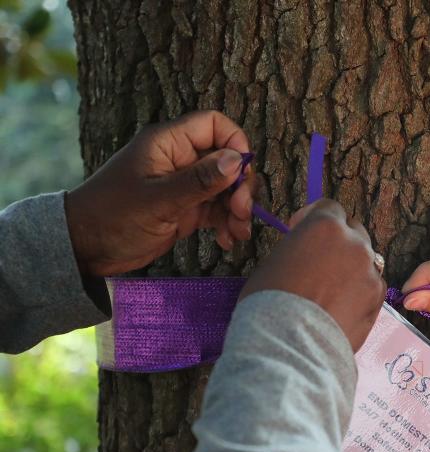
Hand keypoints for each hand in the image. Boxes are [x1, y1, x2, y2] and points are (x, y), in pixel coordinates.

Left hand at [65, 110, 256, 275]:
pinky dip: (227, 223)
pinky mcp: (187, 209)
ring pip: (227, 188)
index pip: (214, 125)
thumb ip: (199, 180)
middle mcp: (180, 160)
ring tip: (239, 233)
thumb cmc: (113, 216)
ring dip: (238, 210)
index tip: (243, 173)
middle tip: (242, 212)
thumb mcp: (158, 200)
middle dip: (240, 186)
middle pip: (227, 160)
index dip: (236, 143)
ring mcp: (185, 185)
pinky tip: (227, 240)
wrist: (85, 247)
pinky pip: (217, 210)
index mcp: (169, 143)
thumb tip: (237, 160)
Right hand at [240, 199, 385, 351]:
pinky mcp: (379, 298)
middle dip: (338, 240)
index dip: (314, 218)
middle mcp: (354, 243)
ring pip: (366, 260)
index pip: (328, 208)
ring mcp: (370, 271)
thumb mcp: (274, 261)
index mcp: (324, 226)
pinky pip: (372, 286)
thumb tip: (306, 253)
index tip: (302, 231)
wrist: (292, 346)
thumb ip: (298, 247)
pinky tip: (343, 307)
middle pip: (353, 230)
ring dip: (351, 267)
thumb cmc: (269, 304)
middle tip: (320, 261)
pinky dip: (361, 291)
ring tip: (331, 289)